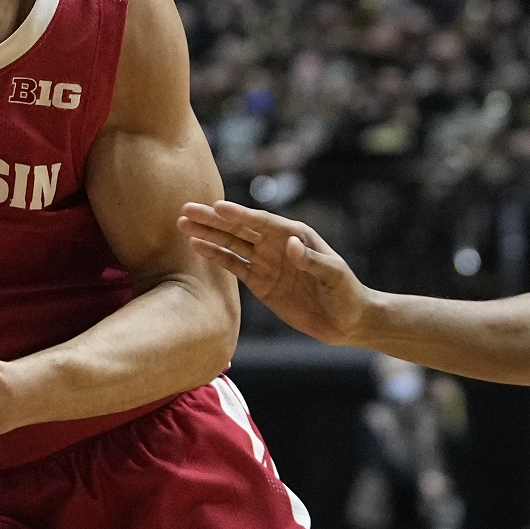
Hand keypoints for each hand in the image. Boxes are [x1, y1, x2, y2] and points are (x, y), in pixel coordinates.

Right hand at [178, 200, 370, 343]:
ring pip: (231, 244)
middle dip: (214, 220)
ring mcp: (266, 262)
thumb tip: (290, 244)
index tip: (218, 207)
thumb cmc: (346, 293)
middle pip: (240, 229)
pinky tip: (196, 246)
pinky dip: (215, 255)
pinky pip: (233, 265)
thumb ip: (312, 260)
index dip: (241, 216)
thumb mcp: (334, 275)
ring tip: (183, 224)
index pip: (263, 223)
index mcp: (295, 235)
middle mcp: (277, 244)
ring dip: (208, 234)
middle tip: (187, 209)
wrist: (346, 321)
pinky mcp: (259, 282)